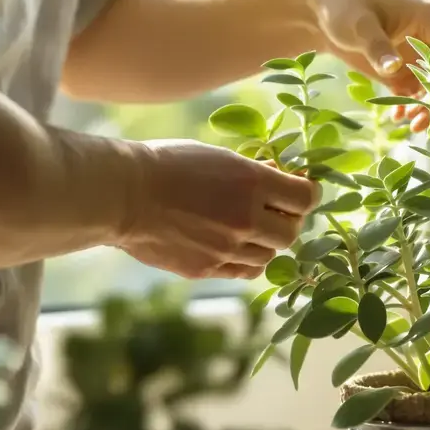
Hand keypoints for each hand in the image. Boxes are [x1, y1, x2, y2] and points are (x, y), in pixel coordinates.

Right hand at [119, 139, 317, 279]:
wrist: (122, 195)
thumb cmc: (167, 165)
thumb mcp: (217, 157)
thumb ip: (252, 172)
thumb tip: (277, 177)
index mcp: (252, 183)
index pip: (305, 198)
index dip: (307, 194)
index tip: (299, 191)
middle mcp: (246, 219)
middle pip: (291, 233)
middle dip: (288, 221)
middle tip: (276, 212)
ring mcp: (226, 248)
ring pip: (269, 256)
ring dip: (266, 243)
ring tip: (249, 229)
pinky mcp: (207, 269)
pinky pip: (243, 271)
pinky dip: (246, 260)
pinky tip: (235, 247)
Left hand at [310, 0, 429, 130]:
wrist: (322, 8)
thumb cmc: (343, 5)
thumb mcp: (359, 25)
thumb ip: (378, 48)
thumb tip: (394, 68)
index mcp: (429, 19)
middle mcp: (429, 38)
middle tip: (424, 125)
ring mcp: (416, 56)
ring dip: (428, 109)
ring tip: (412, 127)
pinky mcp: (401, 69)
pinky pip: (415, 94)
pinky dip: (410, 107)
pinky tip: (397, 117)